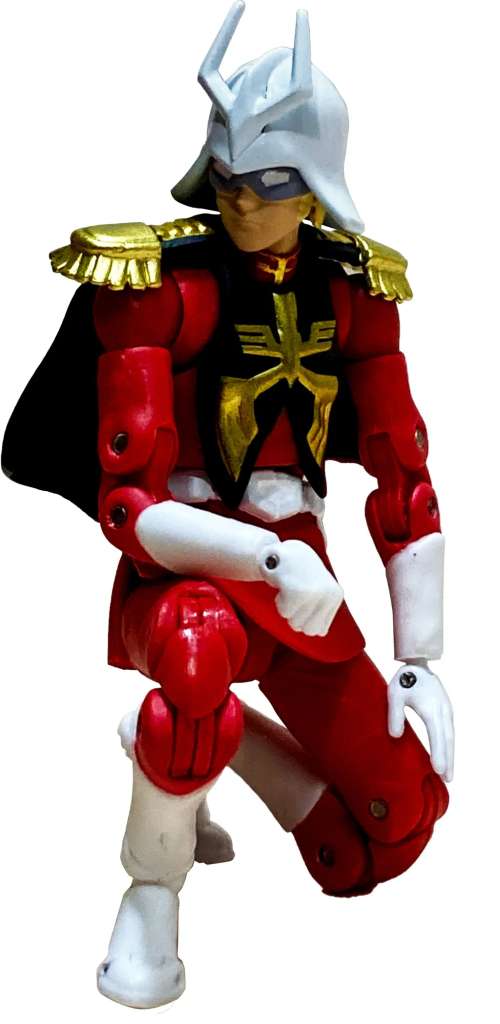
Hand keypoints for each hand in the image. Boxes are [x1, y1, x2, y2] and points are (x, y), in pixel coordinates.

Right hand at [259, 539, 343, 636]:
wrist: (283, 549)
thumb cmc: (299, 571)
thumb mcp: (319, 589)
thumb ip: (322, 609)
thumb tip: (320, 633)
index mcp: (336, 596)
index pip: (319, 630)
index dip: (306, 618)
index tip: (304, 598)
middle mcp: (328, 594)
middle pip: (308, 630)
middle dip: (296, 617)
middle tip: (295, 595)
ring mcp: (314, 592)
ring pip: (295, 623)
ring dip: (287, 607)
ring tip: (290, 587)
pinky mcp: (297, 591)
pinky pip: (284, 612)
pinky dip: (279, 601)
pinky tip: (284, 585)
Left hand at [387, 663, 453, 781]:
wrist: (418, 664)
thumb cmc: (404, 680)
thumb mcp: (394, 694)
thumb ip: (395, 714)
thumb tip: (395, 736)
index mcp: (431, 708)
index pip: (436, 735)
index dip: (438, 753)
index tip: (439, 770)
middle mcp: (443, 710)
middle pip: (447, 740)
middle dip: (448, 760)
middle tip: (448, 779)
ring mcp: (447, 710)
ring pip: (450, 737)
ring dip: (450, 755)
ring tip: (449, 774)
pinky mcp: (446, 710)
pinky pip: (449, 732)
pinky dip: (449, 746)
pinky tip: (446, 756)